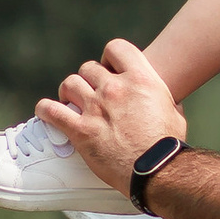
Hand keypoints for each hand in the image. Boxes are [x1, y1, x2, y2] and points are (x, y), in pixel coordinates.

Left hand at [37, 39, 188, 193]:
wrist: (157, 171)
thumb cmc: (169, 146)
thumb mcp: (174, 112)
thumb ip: (164, 99)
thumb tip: (166, 100)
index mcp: (141, 79)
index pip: (116, 48)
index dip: (109, 57)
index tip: (109, 69)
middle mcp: (115, 88)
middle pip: (89, 68)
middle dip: (88, 78)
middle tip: (91, 93)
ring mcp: (95, 108)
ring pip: (69, 84)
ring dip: (68, 92)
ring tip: (70, 101)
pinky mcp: (80, 130)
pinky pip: (52, 111)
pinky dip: (45, 110)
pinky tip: (45, 112)